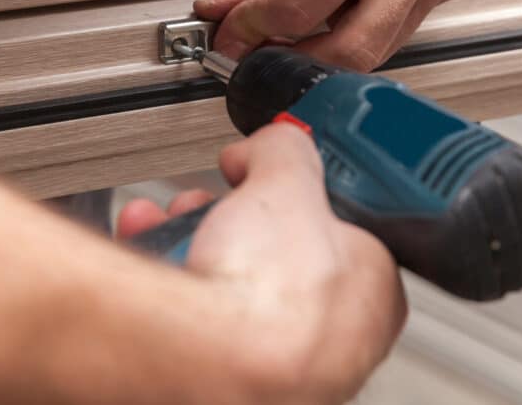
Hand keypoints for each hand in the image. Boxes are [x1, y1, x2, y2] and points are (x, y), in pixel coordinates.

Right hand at [118, 124, 406, 404]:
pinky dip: (169, 277)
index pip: (342, 232)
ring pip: (230, 282)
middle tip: (210, 199)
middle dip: (229, 214)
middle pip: (274, 254)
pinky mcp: (226, 377)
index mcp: (372, 298)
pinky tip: (150, 249)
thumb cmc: (265, 297)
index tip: (268, 178)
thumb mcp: (287, 179)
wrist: (197, 361)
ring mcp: (277, 366)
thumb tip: (275, 143)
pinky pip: (196, 314)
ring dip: (191, 239)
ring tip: (167, 221)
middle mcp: (331, 343)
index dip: (298, 194)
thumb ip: (286, 150)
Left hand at [195, 0, 471, 70]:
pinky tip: (339, 1)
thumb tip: (225, 7)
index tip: (231, 34)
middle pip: (348, 53)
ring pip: (377, 50)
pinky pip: (398, 27)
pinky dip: (359, 27)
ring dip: (328, 48)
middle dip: (295, 61)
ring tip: (294, 22)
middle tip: (258, 51)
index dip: (253, 30)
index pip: (299, 11)